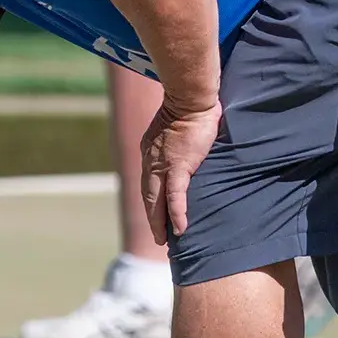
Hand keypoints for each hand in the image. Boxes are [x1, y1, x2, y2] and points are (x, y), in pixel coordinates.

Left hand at [139, 96, 222, 245]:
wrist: (190, 97)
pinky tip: (179, 230)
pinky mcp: (179, 166)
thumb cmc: (189, 106)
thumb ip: (176, 139)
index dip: (151, 199)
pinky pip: (175, 196)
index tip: (155, 213)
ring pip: (157, 200)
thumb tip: (187, 144)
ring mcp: (163, 165)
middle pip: (148, 196)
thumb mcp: (175, 126)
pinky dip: (176, 214)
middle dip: (152, 217)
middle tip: (158, 236)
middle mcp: (151, 160)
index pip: (148, 181)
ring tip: (164, 239)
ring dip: (159, 222)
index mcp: (150, 151)